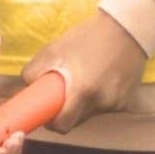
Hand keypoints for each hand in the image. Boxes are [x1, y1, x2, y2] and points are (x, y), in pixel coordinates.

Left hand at [24, 10, 147, 131]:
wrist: (127, 28)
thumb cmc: (87, 36)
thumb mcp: (54, 49)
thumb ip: (34, 71)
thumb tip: (27, 88)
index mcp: (83, 90)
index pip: (63, 125)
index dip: (53, 123)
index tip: (48, 115)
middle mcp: (102, 101)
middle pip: (77, 121)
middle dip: (66, 113)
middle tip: (62, 95)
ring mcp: (117, 103)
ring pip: (91, 114)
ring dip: (83, 104)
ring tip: (83, 80)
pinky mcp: (127, 100)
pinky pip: (105, 107)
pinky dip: (98, 98)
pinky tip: (99, 79)